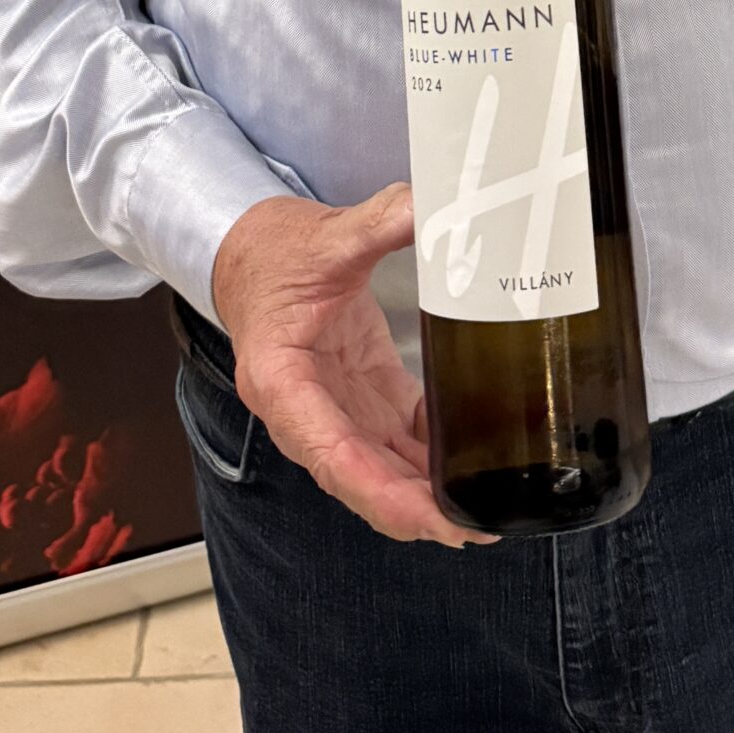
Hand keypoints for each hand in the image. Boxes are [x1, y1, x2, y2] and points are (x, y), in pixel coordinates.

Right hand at [209, 184, 495, 549]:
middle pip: (360, 477)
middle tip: (476, 525)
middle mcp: (304, 410)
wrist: (251, 250)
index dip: (381, 493)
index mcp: (281, 381)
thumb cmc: (272, 253)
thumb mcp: (327, 236)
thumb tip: (430, 207)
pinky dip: (430, 451)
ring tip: (481, 510)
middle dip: (414, 509)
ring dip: (425, 493)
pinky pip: (396, 438)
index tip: (429, 518)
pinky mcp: (357, 397)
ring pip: (381, 468)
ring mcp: (333, 408)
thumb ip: (379, 221)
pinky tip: (468, 453)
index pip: (331, 453)